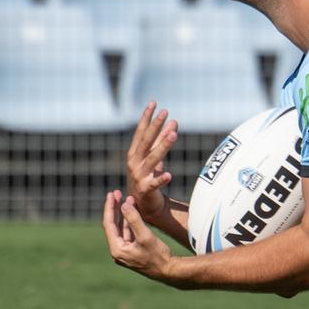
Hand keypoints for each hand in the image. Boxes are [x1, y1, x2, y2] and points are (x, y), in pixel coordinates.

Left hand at [103, 190, 175, 281]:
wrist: (170, 271)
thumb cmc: (158, 255)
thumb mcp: (145, 235)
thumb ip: (134, 219)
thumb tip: (124, 205)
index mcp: (117, 249)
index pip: (109, 224)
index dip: (110, 208)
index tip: (111, 194)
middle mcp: (118, 251)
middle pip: (113, 226)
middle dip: (116, 209)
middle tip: (117, 193)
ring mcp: (126, 252)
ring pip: (122, 228)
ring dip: (124, 214)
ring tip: (128, 199)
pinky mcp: (133, 251)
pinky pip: (129, 233)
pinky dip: (130, 222)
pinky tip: (134, 212)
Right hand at [126, 102, 178, 219]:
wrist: (143, 205)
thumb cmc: (148, 177)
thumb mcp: (154, 157)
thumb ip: (162, 140)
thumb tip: (173, 121)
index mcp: (135, 153)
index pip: (141, 132)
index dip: (147, 117)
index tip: (154, 103)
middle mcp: (134, 162)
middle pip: (146, 142)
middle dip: (155, 126)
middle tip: (165, 112)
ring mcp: (139, 176)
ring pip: (153, 158)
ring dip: (163, 146)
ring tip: (174, 134)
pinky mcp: (145, 190)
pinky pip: (154, 183)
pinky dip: (161, 179)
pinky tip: (170, 174)